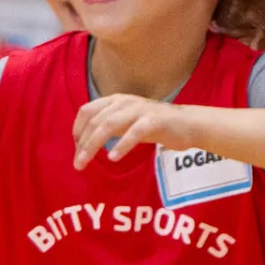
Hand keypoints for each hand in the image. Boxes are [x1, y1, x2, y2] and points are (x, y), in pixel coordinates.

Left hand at [71, 94, 195, 169]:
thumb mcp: (127, 122)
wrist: (188, 124)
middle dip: (83, 143)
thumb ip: (108, 126)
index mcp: (116, 101)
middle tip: (77, 164)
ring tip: (86, 162)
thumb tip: (84, 141)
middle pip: (95, 121)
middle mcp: (125, 102)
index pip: (87, 111)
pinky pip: (134, 132)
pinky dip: (122, 145)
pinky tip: (113, 158)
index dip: (77, 130)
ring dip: (93, 145)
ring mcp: (140, 110)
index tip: (76, 149)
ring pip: (109, 125)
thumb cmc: (155, 126)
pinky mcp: (155, 121)